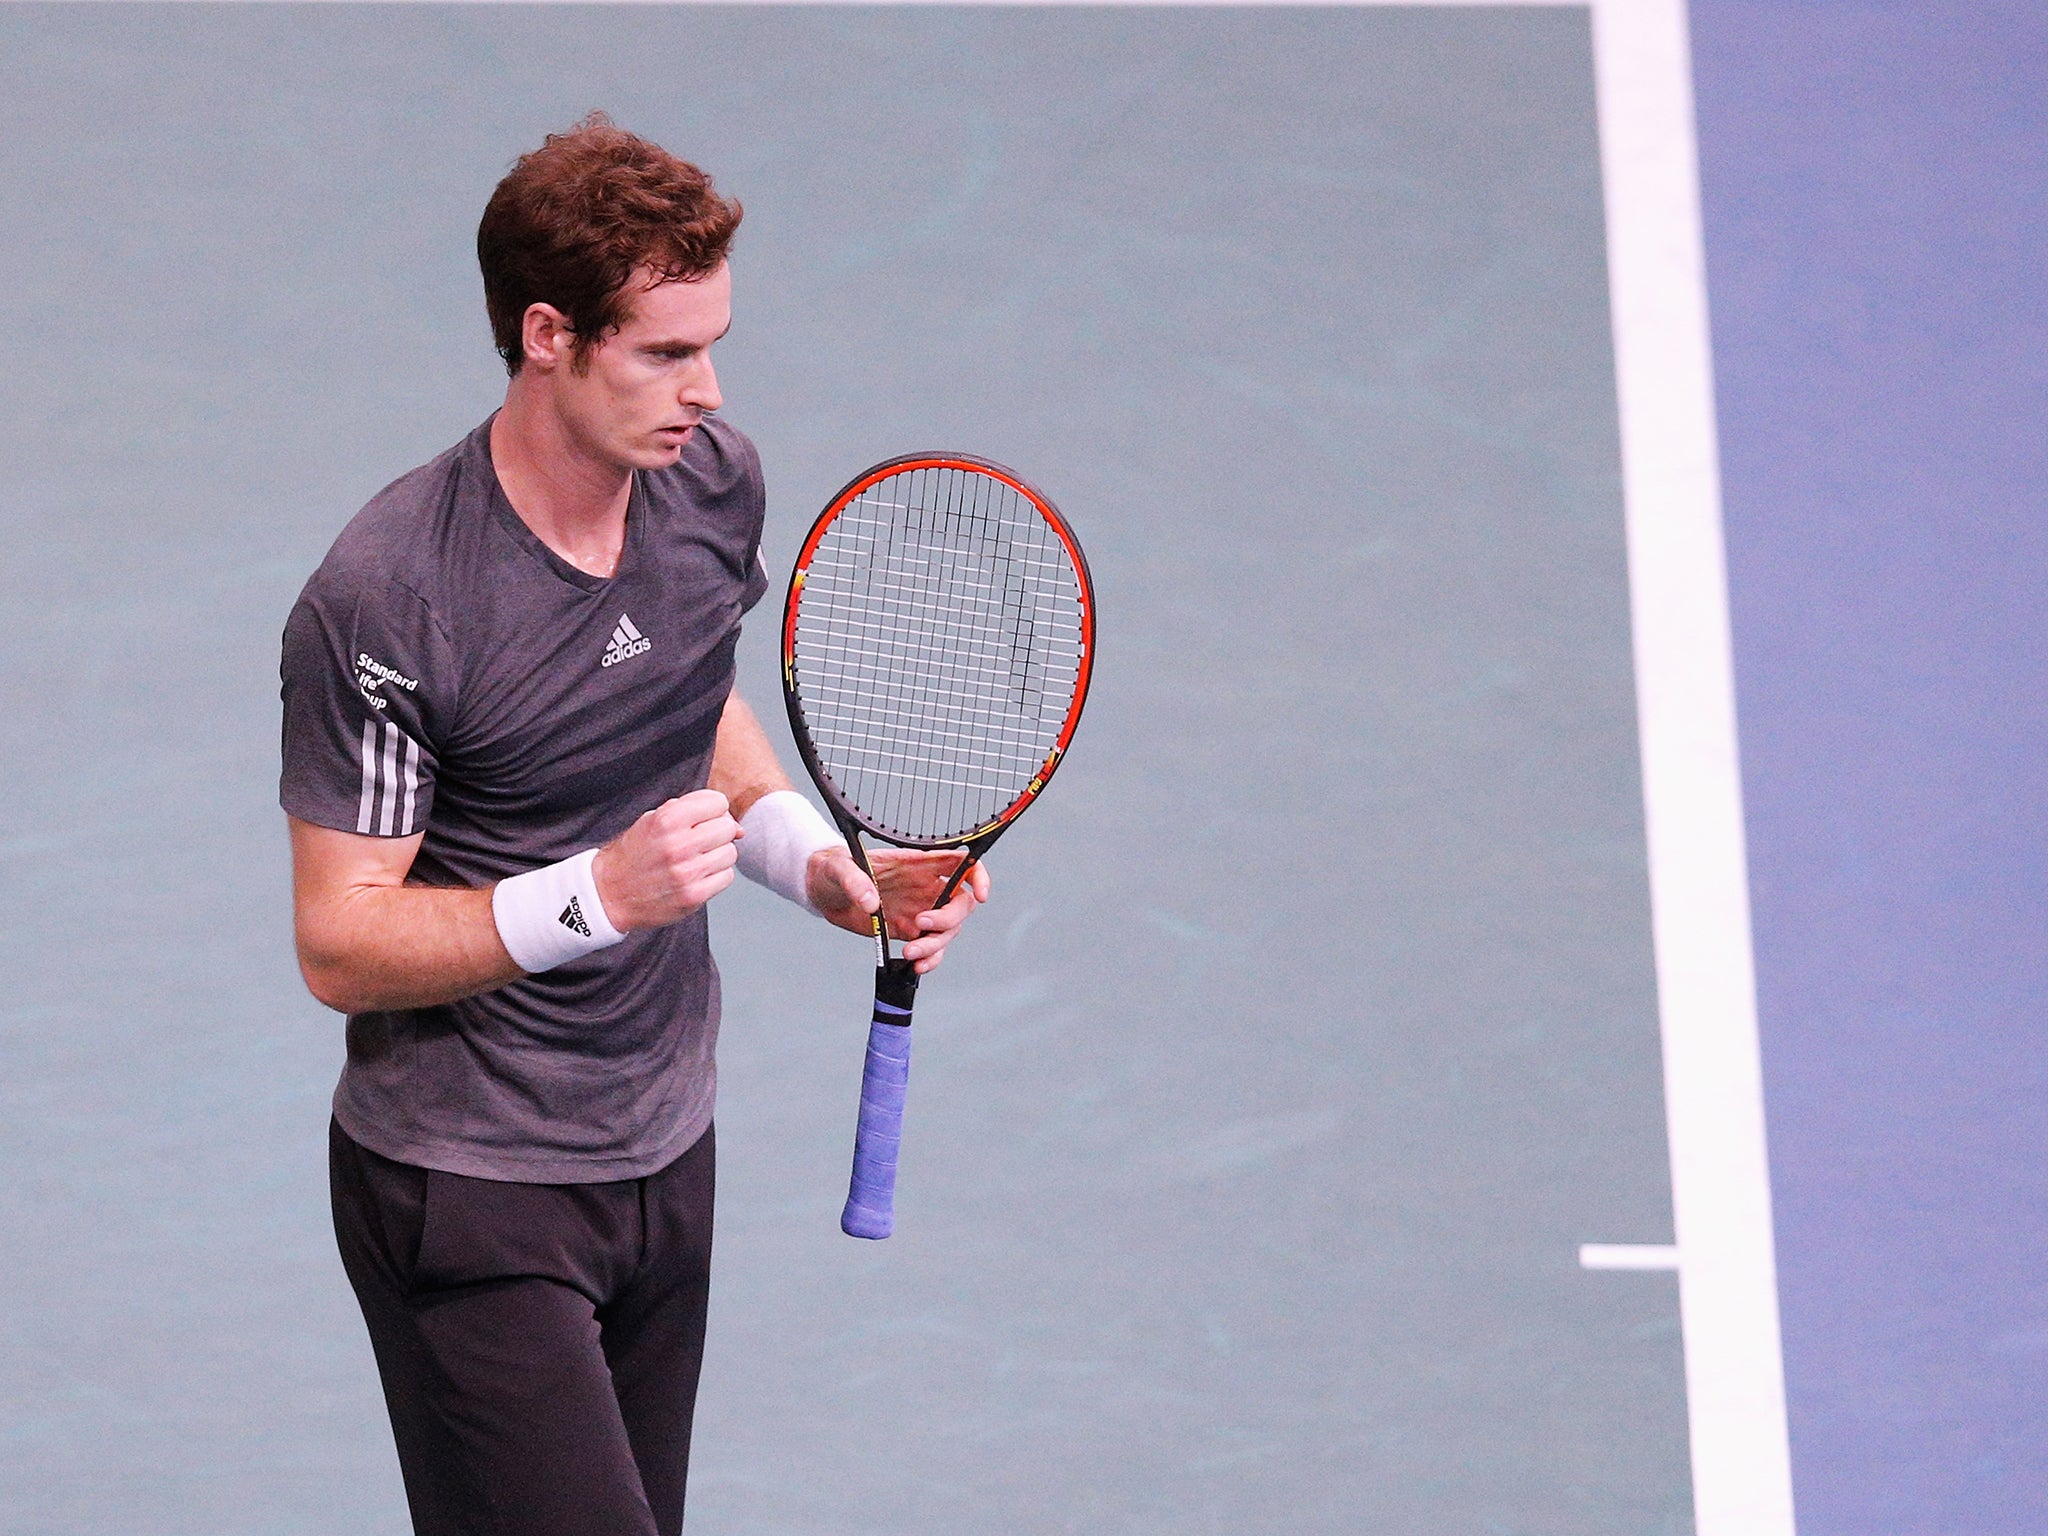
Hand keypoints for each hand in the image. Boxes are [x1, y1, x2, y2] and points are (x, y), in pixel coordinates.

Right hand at [592, 789, 741, 931]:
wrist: (610, 892)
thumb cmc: (636, 852)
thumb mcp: (655, 820)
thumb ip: (695, 813)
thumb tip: (739, 829)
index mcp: (667, 819)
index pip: (718, 802)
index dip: (712, 810)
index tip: (701, 819)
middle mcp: (678, 845)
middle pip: (727, 828)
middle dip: (717, 832)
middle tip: (700, 841)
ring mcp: (686, 873)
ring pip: (730, 853)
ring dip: (718, 855)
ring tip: (697, 859)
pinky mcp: (693, 896)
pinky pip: (727, 877)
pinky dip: (717, 876)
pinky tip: (698, 875)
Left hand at [808, 846, 990, 973]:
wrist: (824, 890)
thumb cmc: (834, 869)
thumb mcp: (838, 868)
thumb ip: (854, 880)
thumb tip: (870, 901)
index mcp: (918, 863)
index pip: (961, 863)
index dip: (978, 876)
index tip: (979, 895)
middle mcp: (925, 887)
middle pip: (960, 904)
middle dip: (948, 920)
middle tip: (920, 926)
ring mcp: (920, 910)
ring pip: (947, 931)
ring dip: (935, 946)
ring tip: (908, 953)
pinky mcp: (908, 932)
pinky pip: (931, 949)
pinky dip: (930, 960)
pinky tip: (916, 965)